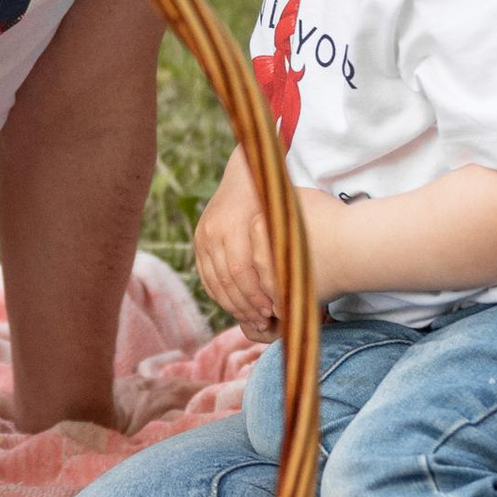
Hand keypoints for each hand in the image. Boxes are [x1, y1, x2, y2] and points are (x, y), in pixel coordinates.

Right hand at [194, 150, 279, 339]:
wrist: (247, 174)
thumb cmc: (275, 200)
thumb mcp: (285, 219)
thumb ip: (285, 247)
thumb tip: (297, 287)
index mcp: (233, 226)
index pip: (240, 272)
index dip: (256, 297)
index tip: (272, 312)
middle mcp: (213, 231)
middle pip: (226, 280)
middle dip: (245, 306)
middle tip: (263, 322)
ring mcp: (203, 236)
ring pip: (214, 282)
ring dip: (232, 305)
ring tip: (252, 318)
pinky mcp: (199, 241)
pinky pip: (206, 277)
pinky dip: (220, 295)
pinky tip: (237, 305)